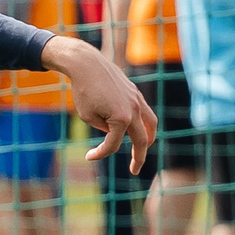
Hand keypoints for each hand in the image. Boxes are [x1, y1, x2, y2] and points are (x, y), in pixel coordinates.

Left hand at [41, 34, 157, 172]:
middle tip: (134, 170)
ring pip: (151, 124)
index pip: (113, 144)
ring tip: (142, 150)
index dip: (100, 153)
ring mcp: (137, 100)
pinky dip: (144, 124)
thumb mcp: (88, 116)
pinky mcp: (135, 93)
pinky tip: (137, 129)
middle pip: (142, 140)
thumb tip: (116, 132)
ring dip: (148, 140)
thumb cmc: (83, 90)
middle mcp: (134, 110)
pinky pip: (145, 112)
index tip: (88, 156)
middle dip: (139, 158)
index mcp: (121, 118)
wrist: (86, 64)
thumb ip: (104, 128)